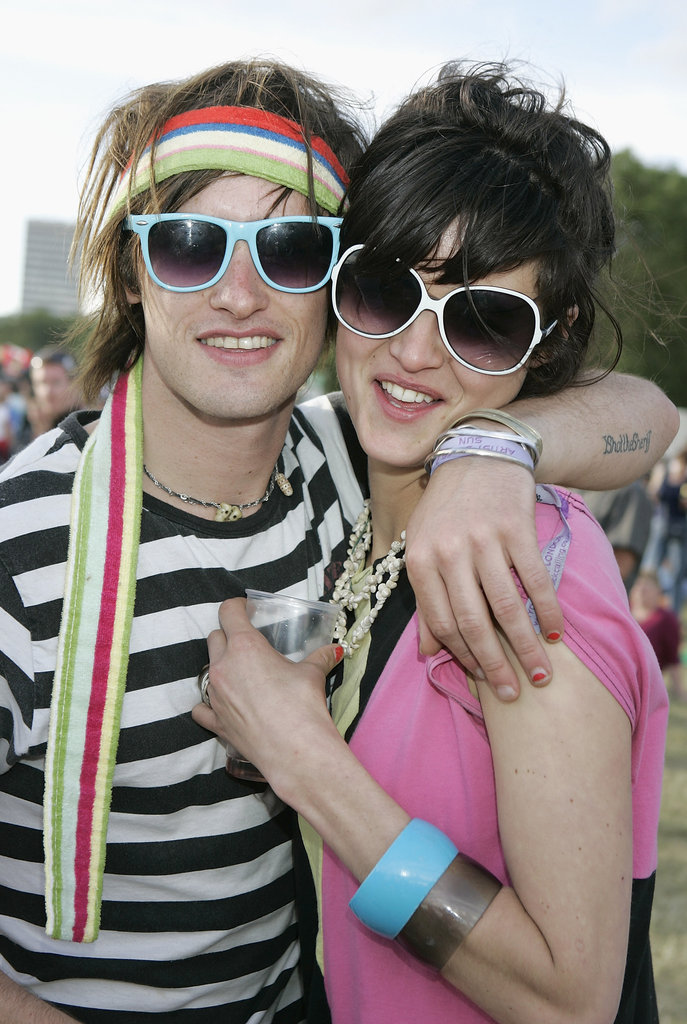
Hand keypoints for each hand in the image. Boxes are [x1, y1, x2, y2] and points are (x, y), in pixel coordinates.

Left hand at [192, 599, 343, 792]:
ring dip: (221, 668)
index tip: (244, 609)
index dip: (236, 606)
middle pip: (215, 638)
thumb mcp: (313, 674)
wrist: (294, 751)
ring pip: (207, 670)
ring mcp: (215, 695)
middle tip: (248, 643)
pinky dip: (208, 704)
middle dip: (229, 636)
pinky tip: (223, 705)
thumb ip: (321, 657)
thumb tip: (335, 650)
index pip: (228, 612)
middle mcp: (223, 667)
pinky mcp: (215, 721)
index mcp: (245, 646)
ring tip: (242, 675)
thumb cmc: (302, 706)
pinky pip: (201, 707)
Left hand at [405, 457, 563, 699]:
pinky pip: (534, 581)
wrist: (479, 455)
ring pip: (507, 608)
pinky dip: (548, 612)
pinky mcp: (516, 530)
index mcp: (419, 561)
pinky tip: (556, 634)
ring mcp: (483, 540)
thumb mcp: (422, 549)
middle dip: (494, 665)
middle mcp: (449, 552)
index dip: (462, 656)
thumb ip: (425, 598)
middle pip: (474, 622)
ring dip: (526, 648)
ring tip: (541, 674)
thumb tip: (427, 653)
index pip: (440, 622)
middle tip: (512, 693)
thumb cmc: (447, 510)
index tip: (480, 679)